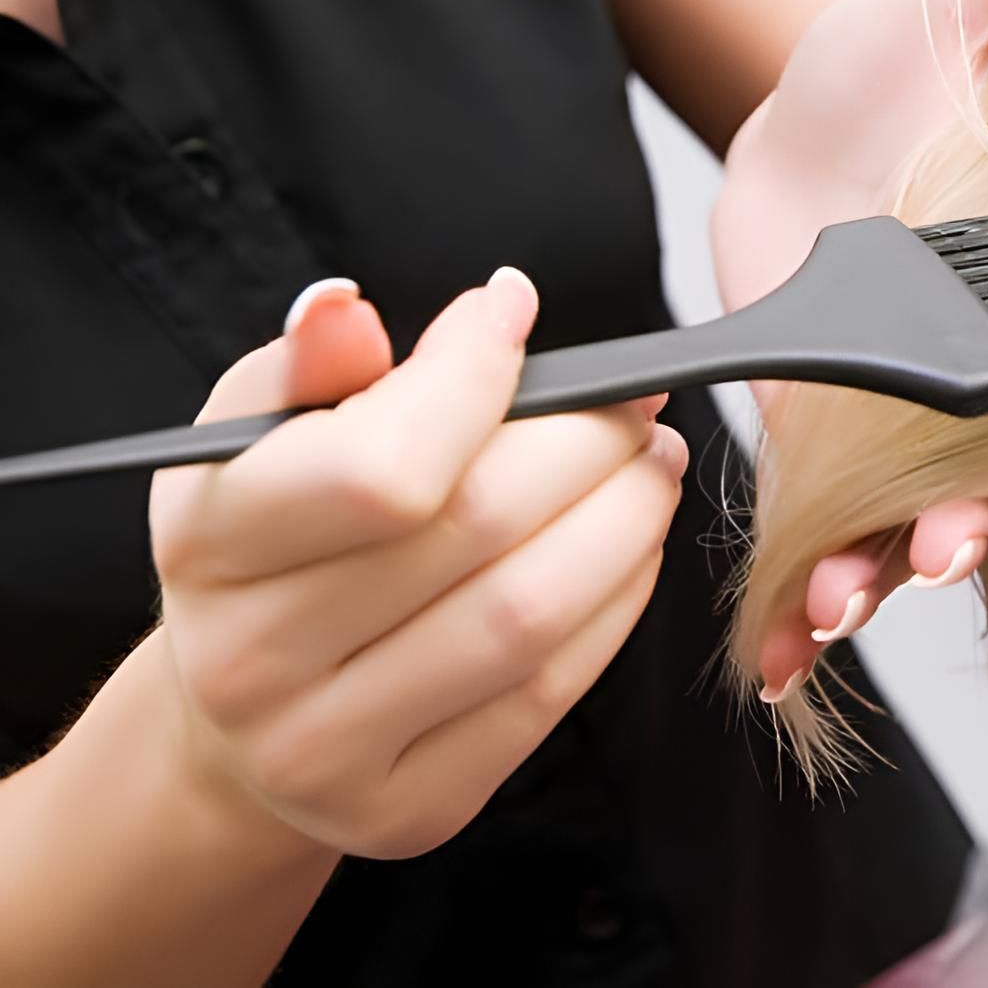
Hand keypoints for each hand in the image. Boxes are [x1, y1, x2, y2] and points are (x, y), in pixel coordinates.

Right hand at [148, 272, 686, 857]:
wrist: (243, 720)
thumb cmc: (273, 550)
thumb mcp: (255, 441)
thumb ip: (308, 366)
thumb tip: (348, 307)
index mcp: (210, 544)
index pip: (378, 463)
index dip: (474, 375)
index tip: (514, 311)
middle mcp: (254, 660)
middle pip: (477, 529)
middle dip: (587, 443)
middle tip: (633, 401)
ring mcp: (331, 749)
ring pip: (530, 614)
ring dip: (624, 520)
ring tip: (651, 463)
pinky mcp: (415, 806)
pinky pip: (552, 692)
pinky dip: (617, 601)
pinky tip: (631, 546)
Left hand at [714, 0, 987, 698]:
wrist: (807, 101)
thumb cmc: (907, 52)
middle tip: (953, 548)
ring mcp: (908, 405)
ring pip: (914, 511)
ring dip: (885, 565)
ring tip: (845, 602)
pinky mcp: (822, 416)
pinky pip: (820, 507)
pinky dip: (805, 574)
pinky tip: (782, 637)